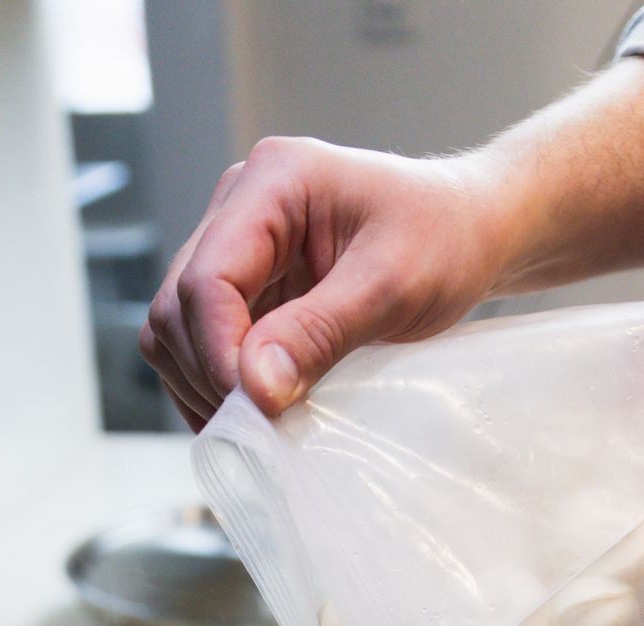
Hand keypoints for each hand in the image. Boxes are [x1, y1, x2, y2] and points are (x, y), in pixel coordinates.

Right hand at [141, 140, 512, 429]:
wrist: (469, 232)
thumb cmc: (444, 241)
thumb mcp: (393, 286)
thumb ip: (320, 332)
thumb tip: (255, 388)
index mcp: (273, 180)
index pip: (208, 279)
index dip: (220, 354)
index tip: (260, 409)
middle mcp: (240, 206)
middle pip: (178, 307)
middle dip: (210, 374)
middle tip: (264, 426)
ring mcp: (236, 247)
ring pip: (174, 329)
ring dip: (205, 385)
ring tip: (261, 422)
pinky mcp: (244, 286)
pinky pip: (197, 344)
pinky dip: (214, 386)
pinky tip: (256, 411)